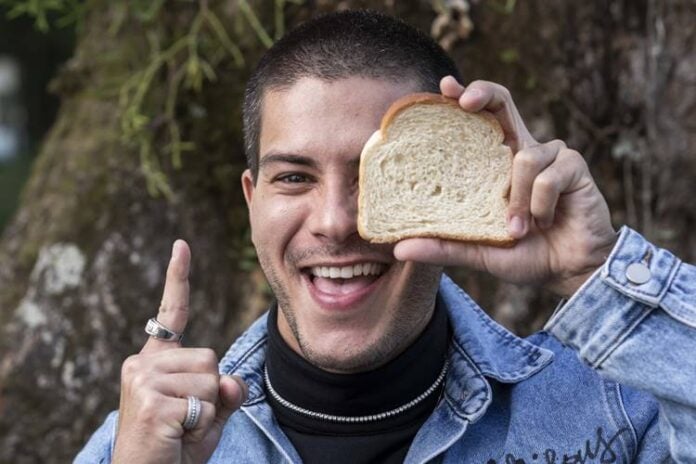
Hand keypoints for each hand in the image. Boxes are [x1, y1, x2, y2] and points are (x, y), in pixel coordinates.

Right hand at [112, 240, 246, 463]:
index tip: (181, 246)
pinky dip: (201, 427)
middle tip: (187, 421)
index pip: (171, 314)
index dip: (179, 278)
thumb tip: (233, 380)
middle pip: (211, 358)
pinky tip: (177, 436)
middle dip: (212, 394)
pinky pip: (205, 403)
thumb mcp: (209, 415)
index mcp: (155, 362)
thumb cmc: (176, 448)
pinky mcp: (152, 401)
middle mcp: (143, 365)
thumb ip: (225, 392)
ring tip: (181, 430)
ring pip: (212, 379)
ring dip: (208, 412)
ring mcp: (144, 381)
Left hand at [393, 77, 616, 296]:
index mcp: (498, 164)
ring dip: (516, 199)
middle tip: (463, 100)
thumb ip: (443, 247)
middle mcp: (522, 150)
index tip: (443, 88)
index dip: (464, 97)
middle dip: (483, 93)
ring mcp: (551, 155)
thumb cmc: (525, 254)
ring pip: (524, 158)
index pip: (480, 120)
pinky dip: (540, 206)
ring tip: (517, 230)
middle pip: (502, 103)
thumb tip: (399, 249)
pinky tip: (544, 223)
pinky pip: (548, 178)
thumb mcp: (478, 252)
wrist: (569, 271)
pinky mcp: (574, 166)